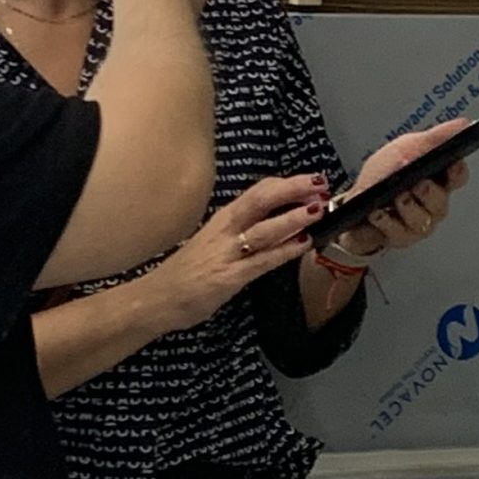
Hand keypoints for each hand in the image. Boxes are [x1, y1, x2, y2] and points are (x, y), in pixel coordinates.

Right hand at [144, 174, 325, 333]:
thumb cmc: (190, 269)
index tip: (311, 181)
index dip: (288, 184)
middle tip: (321, 184)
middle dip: (294, 188)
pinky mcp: (229, 277)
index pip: (259, 191)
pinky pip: (262, 261)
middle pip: (263, 199)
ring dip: (293, 217)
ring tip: (318, 210)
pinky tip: (303, 244)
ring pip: (265, 228)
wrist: (157, 298)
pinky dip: (284, 251)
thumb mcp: (216, 240)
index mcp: (225, 217)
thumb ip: (242, 229)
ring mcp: (227, 252)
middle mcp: (226, 228)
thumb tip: (277, 220)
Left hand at [335, 119, 471, 257]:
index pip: (458, 177)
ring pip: (422, 220)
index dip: (457, 172)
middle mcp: (431, 204)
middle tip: (418, 183)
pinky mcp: (399, 238)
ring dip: (407, 206)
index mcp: (437, 179)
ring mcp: (417, 224)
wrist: (352, 201)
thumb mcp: (405, 148)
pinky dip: (386, 219)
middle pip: (441, 202)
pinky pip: (398, 232)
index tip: (451, 165)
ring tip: (396, 196)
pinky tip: (377, 211)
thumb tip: (463, 124)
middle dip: (429, 192)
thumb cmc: (382, 175)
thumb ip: (433, 138)